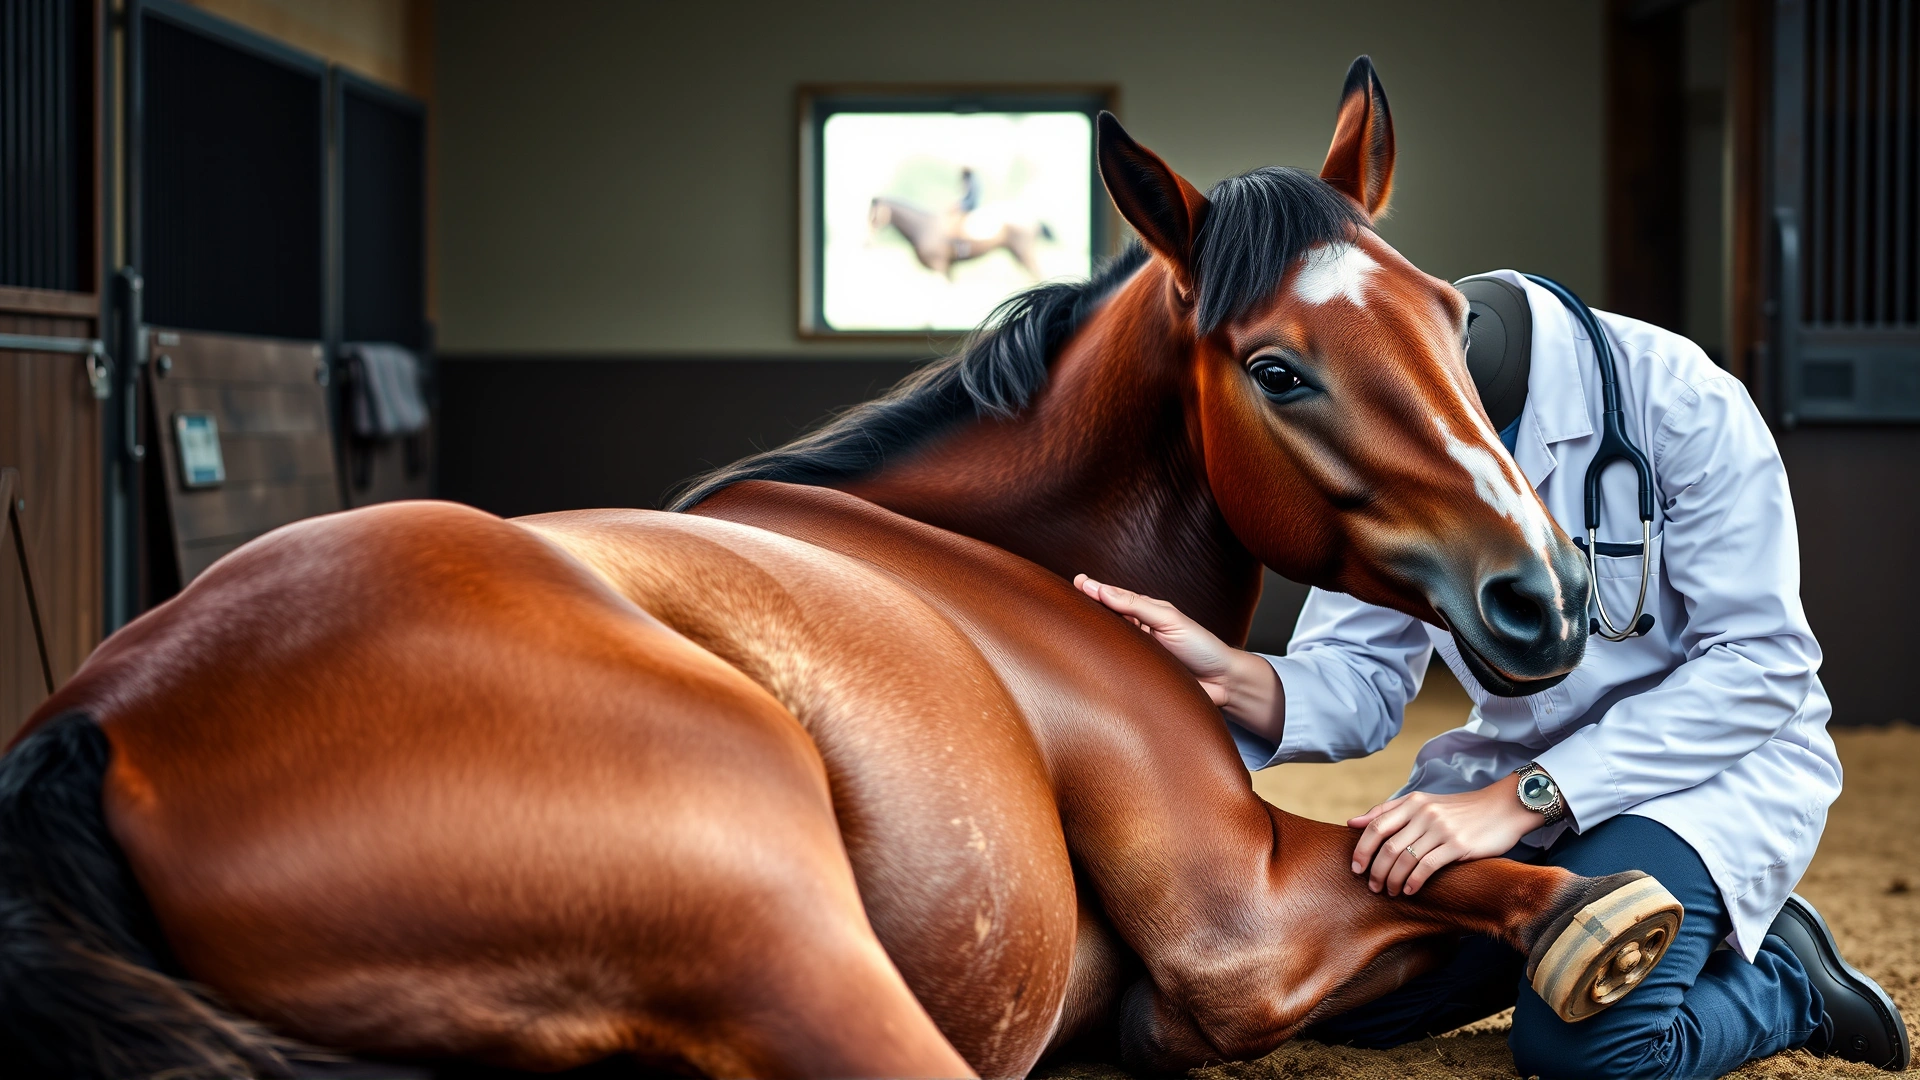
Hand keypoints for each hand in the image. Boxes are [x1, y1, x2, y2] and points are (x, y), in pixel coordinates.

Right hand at [1072, 574, 1282, 738]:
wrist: (1223, 684)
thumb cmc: (1201, 647)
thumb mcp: (1169, 619)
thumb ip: (1136, 605)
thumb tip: (1103, 590)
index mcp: (1145, 616)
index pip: (1114, 600)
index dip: (1094, 592)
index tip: (1076, 582)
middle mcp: (1137, 635)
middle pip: (1105, 623)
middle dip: (1084, 614)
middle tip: (1061, 604)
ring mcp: (1134, 658)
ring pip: (1105, 648)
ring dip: (1089, 642)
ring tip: (1065, 630)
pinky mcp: (1134, 682)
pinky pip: (1112, 674)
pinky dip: (1098, 669)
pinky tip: (1081, 666)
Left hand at [1347, 775, 1543, 895]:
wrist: (1503, 808)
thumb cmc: (1460, 810)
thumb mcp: (1424, 803)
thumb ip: (1389, 812)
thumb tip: (1352, 823)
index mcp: (1413, 802)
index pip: (1376, 826)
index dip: (1362, 849)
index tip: (1355, 868)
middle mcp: (1424, 813)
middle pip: (1387, 846)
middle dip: (1375, 870)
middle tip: (1373, 887)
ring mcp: (1441, 829)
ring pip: (1404, 859)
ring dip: (1392, 880)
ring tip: (1389, 892)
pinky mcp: (1458, 845)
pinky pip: (1427, 866)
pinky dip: (1414, 882)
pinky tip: (1409, 891)